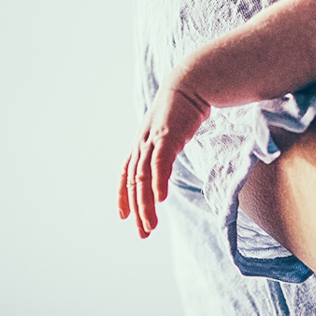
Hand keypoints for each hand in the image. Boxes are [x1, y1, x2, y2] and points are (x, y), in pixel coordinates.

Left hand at [117, 82, 211, 236]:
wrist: (192, 82)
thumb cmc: (184, 108)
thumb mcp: (171, 133)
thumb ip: (166, 149)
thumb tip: (168, 164)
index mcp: (142, 143)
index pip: (126, 174)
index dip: (123, 196)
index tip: (124, 218)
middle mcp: (142, 142)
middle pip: (134, 182)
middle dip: (137, 209)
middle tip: (143, 233)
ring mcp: (152, 138)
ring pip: (143, 177)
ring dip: (146, 203)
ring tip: (150, 225)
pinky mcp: (167, 134)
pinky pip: (159, 162)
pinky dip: (158, 181)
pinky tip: (162, 199)